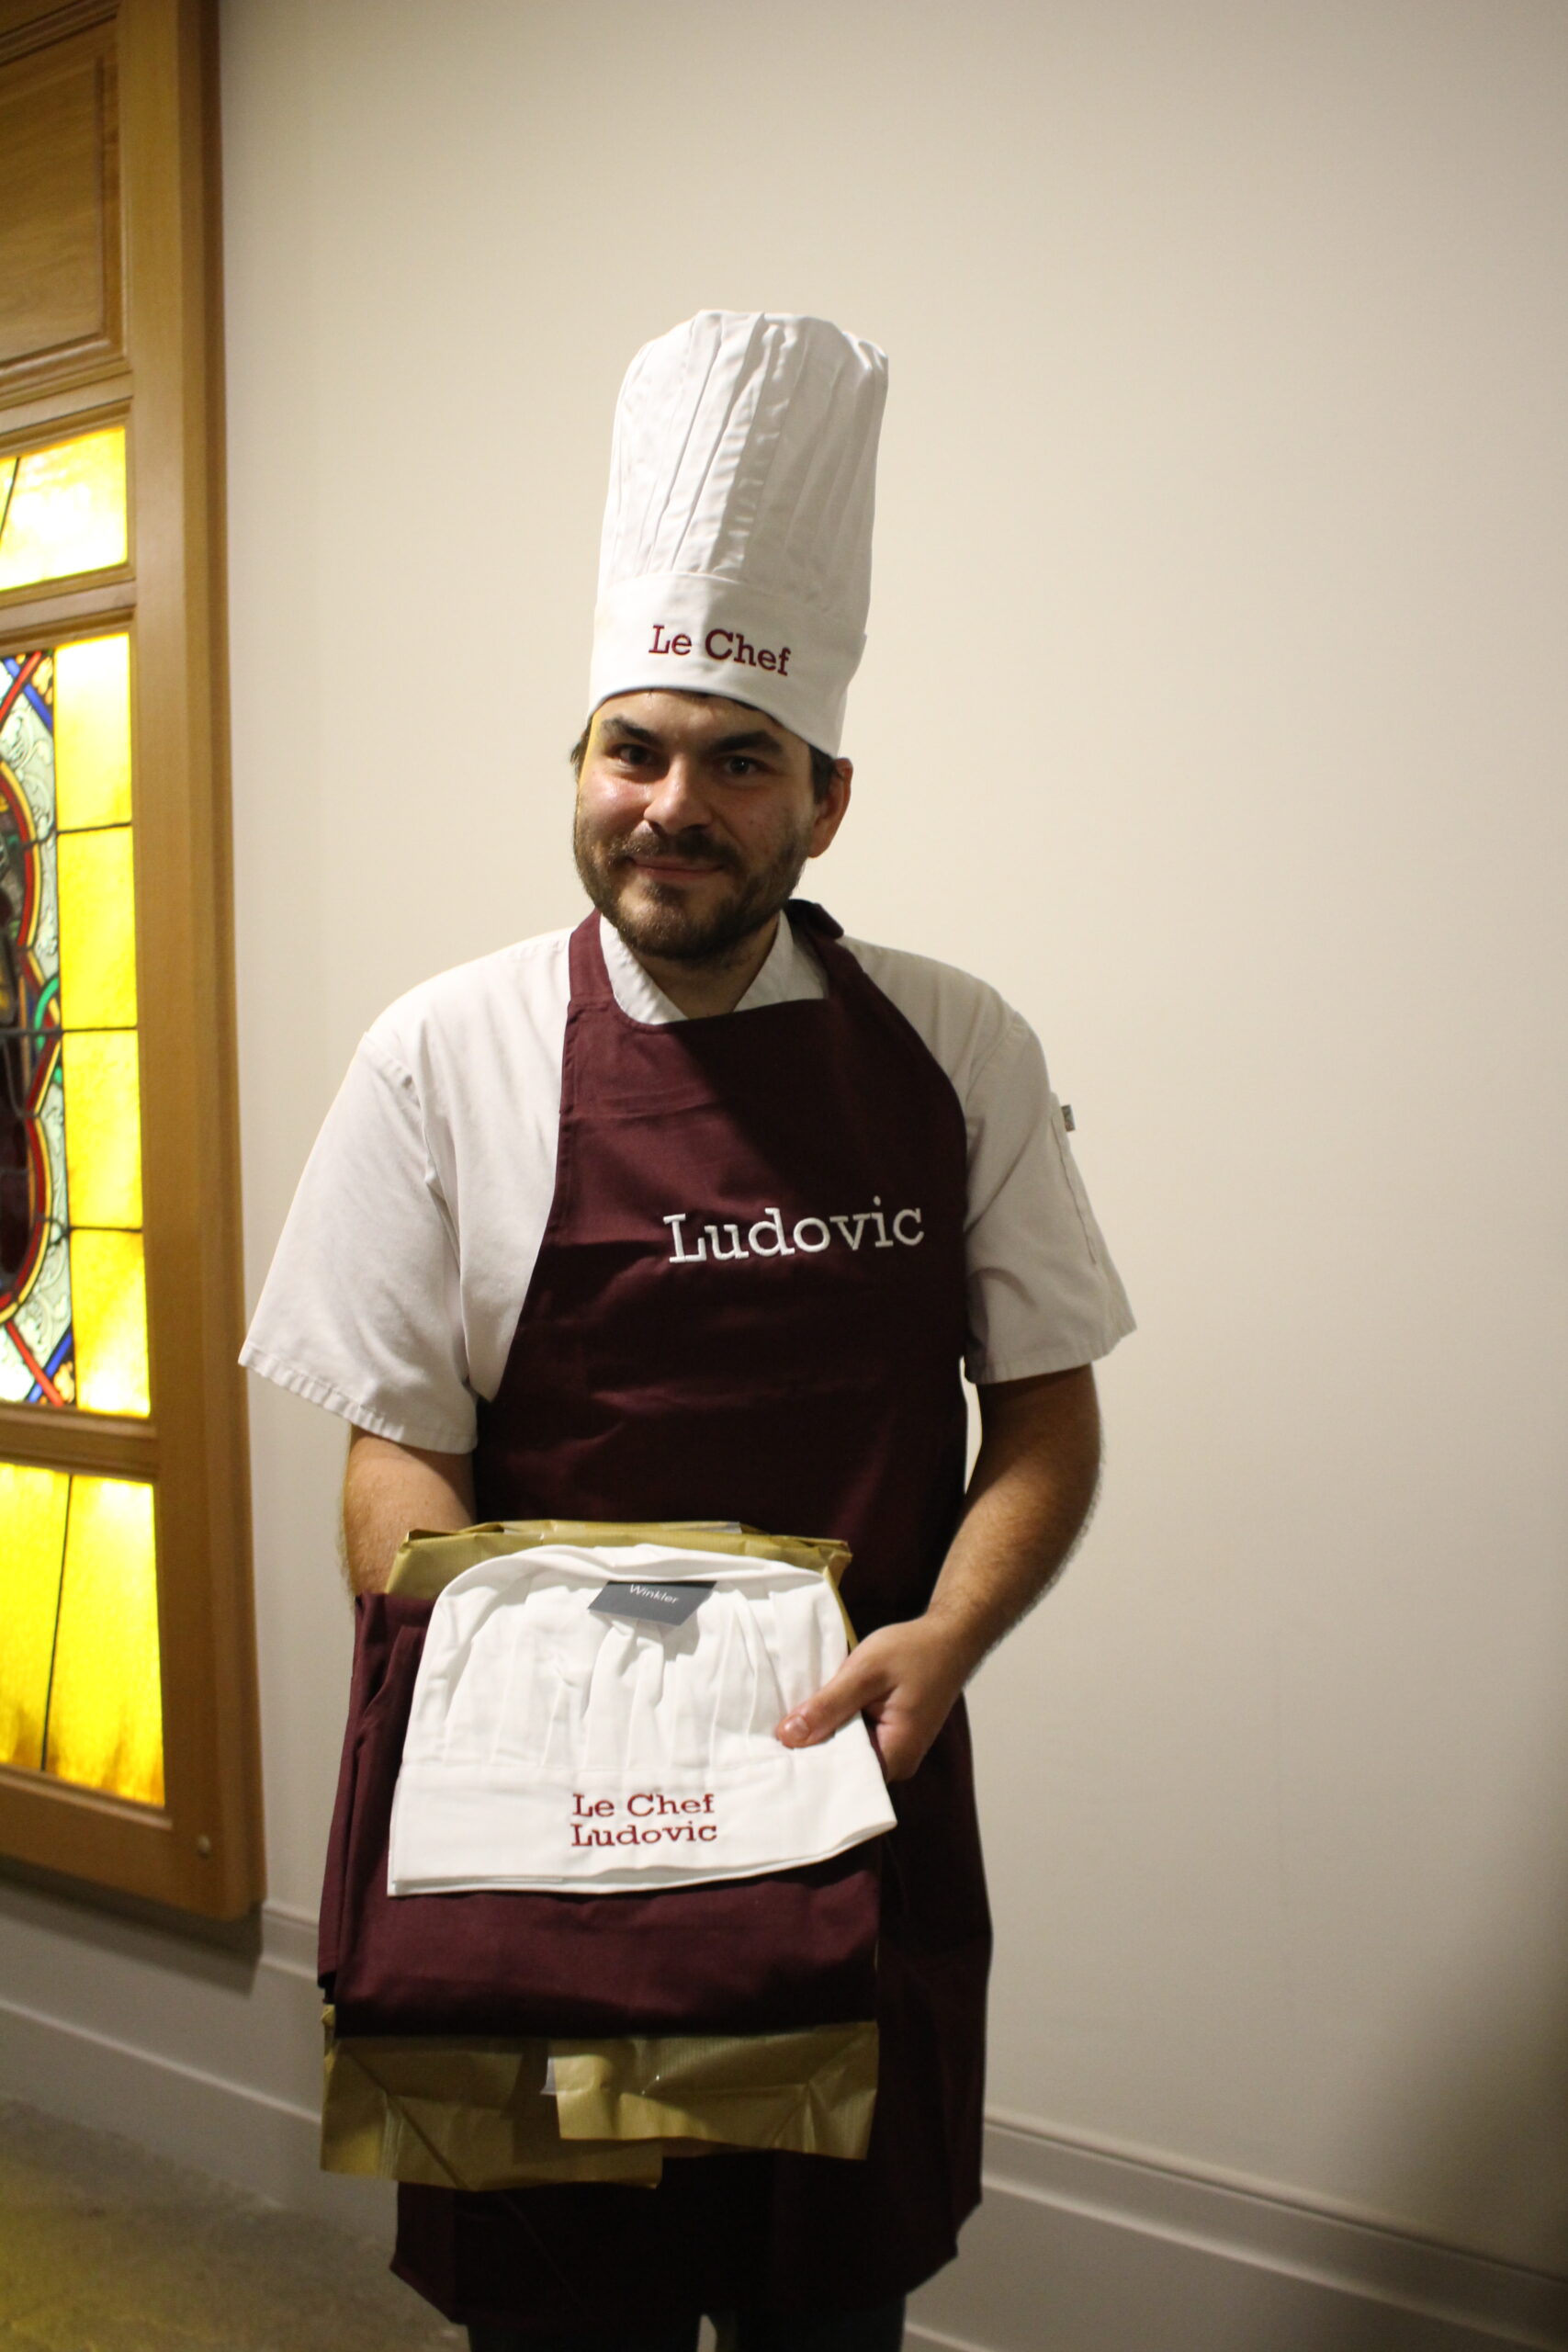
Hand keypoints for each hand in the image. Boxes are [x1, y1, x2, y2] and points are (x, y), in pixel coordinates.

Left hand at [775, 1616, 973, 1781]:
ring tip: (784, 1730)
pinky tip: (813, 1716)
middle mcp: (897, 1762)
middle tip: (770, 1743)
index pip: (842, 1779)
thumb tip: (787, 1736)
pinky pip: (855, 1739)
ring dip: (822, 1737)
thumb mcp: (865, 1672)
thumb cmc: (914, 1651)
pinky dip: (836, 1727)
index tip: (773, 1759)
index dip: (807, 1769)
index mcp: (896, 1755)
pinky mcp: (890, 1735)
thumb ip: (827, 1705)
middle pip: (843, 1769)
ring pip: (847, 1753)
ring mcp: (895, 1749)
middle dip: (810, 1753)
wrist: (949, 1637)